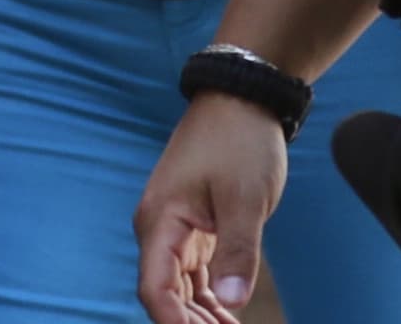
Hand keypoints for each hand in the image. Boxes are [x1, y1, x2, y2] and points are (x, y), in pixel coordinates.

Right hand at [134, 93, 290, 323]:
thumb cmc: (240, 142)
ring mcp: (175, 227)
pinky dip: (210, 299)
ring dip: (201, 318)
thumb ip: (238, 252)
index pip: (155, 290)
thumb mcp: (245, 199)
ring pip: (181, 289)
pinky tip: (229, 318)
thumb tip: (233, 304)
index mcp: (161, 221)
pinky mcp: (194, 226)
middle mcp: (160, 228)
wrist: (242, 98)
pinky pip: (195, 275)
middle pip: (166, 295)